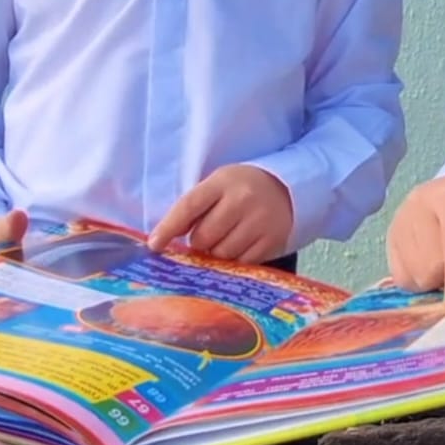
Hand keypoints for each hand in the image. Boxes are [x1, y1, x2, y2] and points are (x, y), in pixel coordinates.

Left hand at [148, 165, 293, 261]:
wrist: (290, 187)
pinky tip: (241, 245)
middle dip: (200, 241)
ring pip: (221, 253)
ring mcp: (259, 221)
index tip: (154, 245)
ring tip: (226, 238)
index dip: (168, 228)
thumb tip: (164, 240)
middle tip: (209, 233)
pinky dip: (235, 259)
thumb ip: (195, 208)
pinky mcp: (272, 240)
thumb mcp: (219, 186)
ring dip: (217, 252)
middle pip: (203, 237)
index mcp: (222, 182)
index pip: (188, 207)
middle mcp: (241, 200)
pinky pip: (241, 262)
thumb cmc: (244, 188)